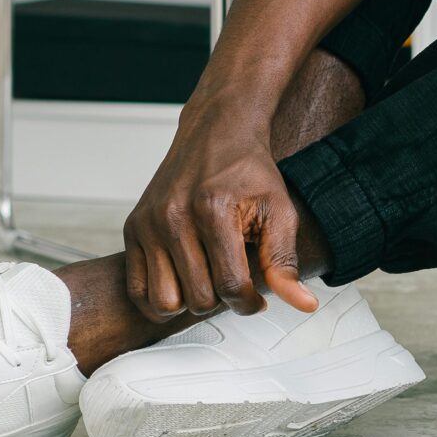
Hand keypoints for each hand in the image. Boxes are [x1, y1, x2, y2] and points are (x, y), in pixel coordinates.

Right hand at [121, 99, 320, 321]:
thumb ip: (285, 261)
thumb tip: (304, 305)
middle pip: (197, 298)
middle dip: (222, 301)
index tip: (257, 299)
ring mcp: (148, 224)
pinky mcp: (132, 228)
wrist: (216, 132)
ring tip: (208, 282)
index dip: (249, 303)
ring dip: (190, 302)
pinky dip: (159, 298)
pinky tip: (183, 285)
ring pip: (164, 301)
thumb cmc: (249, 170)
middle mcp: (173, 217)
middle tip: (234, 283)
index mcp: (212, 210)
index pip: (230, 285)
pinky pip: (137, 289)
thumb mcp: (279, 210)